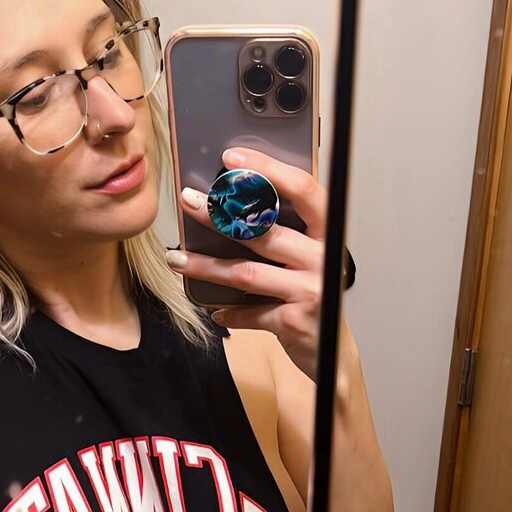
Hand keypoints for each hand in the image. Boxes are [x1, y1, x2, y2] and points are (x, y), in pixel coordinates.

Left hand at [165, 147, 324, 380]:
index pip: (303, 190)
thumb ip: (284, 233)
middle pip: (264, 229)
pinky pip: (249, 312)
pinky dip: (228, 312)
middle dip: (220, 215)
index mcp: (327, 234)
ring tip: (176, 257)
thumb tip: (231, 207)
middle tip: (189, 201)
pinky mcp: (294, 321)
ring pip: (246, 272)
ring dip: (206, 265)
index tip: (233, 158)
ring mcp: (310, 291)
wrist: (335, 352)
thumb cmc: (316, 295)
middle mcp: (322, 259)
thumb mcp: (310, 258)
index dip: (268, 169)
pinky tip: (213, 310)